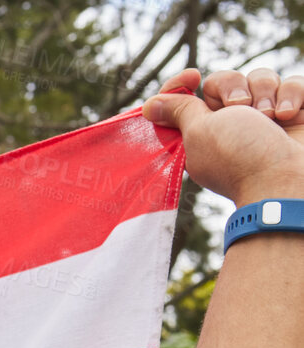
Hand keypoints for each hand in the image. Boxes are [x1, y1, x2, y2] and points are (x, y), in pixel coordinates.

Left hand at [144, 67, 303, 203]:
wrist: (287, 178)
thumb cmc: (240, 156)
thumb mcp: (200, 132)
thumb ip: (179, 112)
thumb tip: (151, 106)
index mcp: (201, 131)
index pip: (186, 96)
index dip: (183, 84)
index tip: (193, 77)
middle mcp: (232, 124)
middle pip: (227, 79)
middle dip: (234, 88)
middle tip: (241, 108)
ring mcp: (265, 118)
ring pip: (261, 78)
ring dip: (265, 92)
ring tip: (271, 117)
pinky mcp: (295, 114)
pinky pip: (292, 84)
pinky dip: (291, 94)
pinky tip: (288, 115)